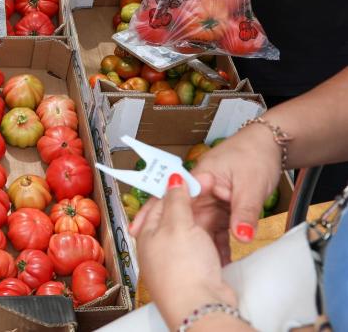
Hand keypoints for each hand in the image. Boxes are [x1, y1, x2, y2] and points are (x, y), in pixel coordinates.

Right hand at [131, 125, 280, 261]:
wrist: (271, 146)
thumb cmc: (255, 155)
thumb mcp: (250, 185)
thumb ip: (244, 212)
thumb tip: (241, 237)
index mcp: (199, 178)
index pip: (171, 198)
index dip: (154, 215)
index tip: (142, 232)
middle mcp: (201, 191)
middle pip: (182, 216)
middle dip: (175, 237)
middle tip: (168, 259)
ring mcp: (212, 201)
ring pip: (199, 227)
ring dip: (198, 246)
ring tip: (194, 268)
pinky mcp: (223, 209)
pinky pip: (217, 230)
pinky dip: (218, 245)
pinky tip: (219, 261)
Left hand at [134, 173, 237, 329]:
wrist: (201, 305)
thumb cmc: (183, 268)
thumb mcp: (177, 225)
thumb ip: (176, 201)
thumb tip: (171, 179)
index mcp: (148, 232)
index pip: (159, 202)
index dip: (175, 188)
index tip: (192, 178)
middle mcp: (160, 246)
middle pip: (177, 217)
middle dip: (194, 205)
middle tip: (212, 190)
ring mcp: (178, 260)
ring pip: (193, 233)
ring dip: (207, 223)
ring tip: (223, 209)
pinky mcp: (196, 271)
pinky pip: (206, 249)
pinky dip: (214, 242)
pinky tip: (224, 236)